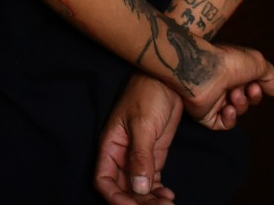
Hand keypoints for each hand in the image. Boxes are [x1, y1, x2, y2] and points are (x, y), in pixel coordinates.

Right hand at [95, 74, 180, 202]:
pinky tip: (169, 195)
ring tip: (168, 203)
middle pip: (123, 189)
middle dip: (138, 202)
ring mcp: (137, 157)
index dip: (115, 198)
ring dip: (150, 200)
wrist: (169, 81)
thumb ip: (140, 157)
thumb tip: (139, 188)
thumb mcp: (143, 125)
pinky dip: (158, 193)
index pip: (104, 180)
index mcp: (110, 146)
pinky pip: (151, 182)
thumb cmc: (149, 95)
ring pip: (138, 189)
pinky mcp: (153, 157)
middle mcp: (120, 155)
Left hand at [186, 42, 273, 130]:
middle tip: (249, 90)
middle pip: (246, 99)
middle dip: (252, 97)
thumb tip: (273, 91)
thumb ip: (269, 76)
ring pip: (236, 111)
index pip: (251, 84)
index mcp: (232, 70)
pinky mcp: (204, 112)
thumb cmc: (228, 62)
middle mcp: (222, 83)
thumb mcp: (257, 62)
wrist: (201, 69)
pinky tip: (228, 109)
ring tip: (234, 95)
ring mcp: (213, 98)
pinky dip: (229, 119)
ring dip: (241, 105)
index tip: (257, 85)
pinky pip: (221, 124)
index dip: (259, 88)